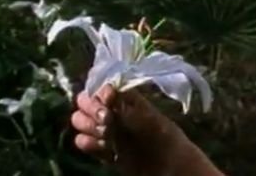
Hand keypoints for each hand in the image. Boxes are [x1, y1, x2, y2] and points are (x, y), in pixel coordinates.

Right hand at [71, 85, 189, 175]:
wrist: (172, 169)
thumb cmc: (166, 139)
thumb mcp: (149, 120)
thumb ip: (126, 108)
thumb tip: (107, 92)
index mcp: (128, 100)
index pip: (103, 87)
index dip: (100, 92)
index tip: (107, 101)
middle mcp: (115, 113)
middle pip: (87, 102)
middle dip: (90, 108)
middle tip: (104, 119)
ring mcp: (109, 132)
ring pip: (82, 122)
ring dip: (87, 124)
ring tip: (104, 134)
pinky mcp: (105, 151)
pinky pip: (85, 143)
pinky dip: (86, 143)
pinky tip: (99, 146)